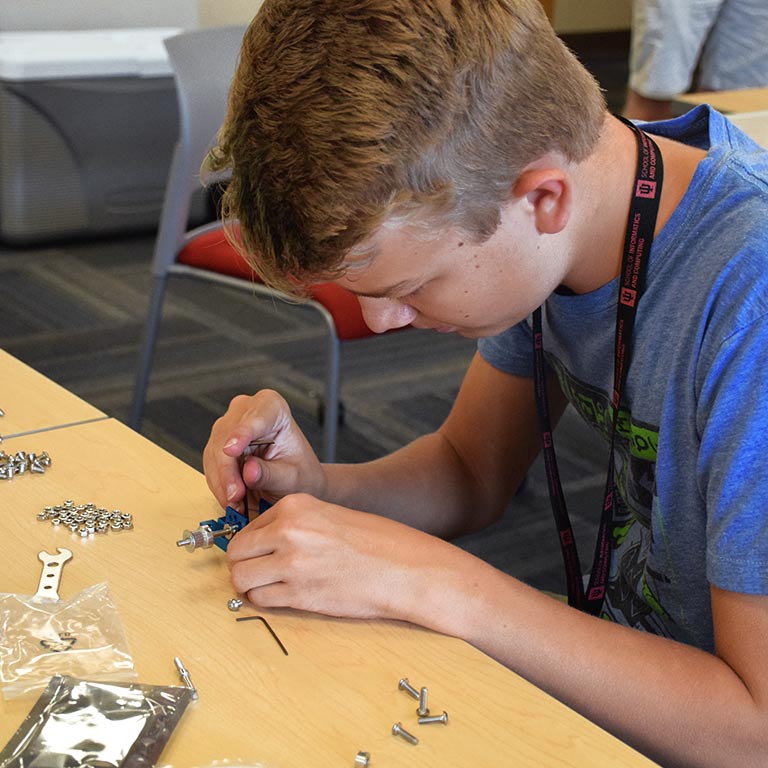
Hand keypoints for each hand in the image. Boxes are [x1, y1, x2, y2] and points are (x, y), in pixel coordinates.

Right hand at [203, 390, 325, 510]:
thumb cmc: (300, 473)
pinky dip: (219, 486)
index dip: (241, 434)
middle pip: (227, 438)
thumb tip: (249, 472)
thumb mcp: (291, 478)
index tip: (231, 450)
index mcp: (272, 407)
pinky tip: (232, 499)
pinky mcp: (218, 445)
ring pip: (214, 454)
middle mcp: (247, 411)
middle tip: (235, 497)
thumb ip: (270, 474)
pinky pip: (211, 466)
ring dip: (222, 483)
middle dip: (229, 472)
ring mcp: (229, 427)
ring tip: (237, 504)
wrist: (296, 482)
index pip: (254, 418)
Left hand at [226, 492, 450, 620]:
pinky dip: (266, 601)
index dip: (251, 546)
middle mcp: (288, 530)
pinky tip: (284, 596)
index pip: (247, 528)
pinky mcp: (300, 594)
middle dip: (243, 566)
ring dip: (250, 586)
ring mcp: (292, 563)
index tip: (259, 555)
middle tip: (257, 574)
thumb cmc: (374, 542)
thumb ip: (293, 524)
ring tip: (269, 587)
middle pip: (236, 553)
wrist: (403, 568)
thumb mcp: (328, 515)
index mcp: (295, 506)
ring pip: (241, 579)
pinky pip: (260, 600)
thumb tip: (260, 543)